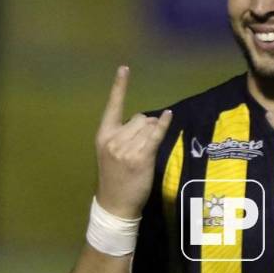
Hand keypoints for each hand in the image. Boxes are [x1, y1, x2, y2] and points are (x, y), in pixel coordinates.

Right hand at [95, 66, 172, 217]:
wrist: (115, 204)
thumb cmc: (115, 177)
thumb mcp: (110, 153)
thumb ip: (123, 135)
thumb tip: (147, 120)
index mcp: (104, 135)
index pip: (112, 106)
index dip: (119, 86)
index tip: (124, 68)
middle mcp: (114, 139)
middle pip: (139, 117)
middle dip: (145, 126)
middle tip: (141, 147)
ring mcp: (127, 149)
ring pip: (148, 127)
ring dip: (153, 134)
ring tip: (145, 152)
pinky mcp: (142, 158)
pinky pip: (155, 135)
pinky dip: (164, 124)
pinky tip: (170, 115)